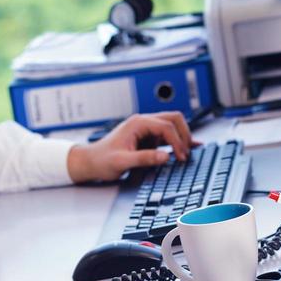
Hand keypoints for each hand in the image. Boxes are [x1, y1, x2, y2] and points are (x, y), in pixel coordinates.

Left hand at [67, 110, 195, 182]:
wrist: (91, 162)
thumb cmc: (102, 160)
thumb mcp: (122, 161)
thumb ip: (144, 158)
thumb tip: (165, 156)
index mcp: (137, 123)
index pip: (166, 126)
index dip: (177, 141)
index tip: (181, 156)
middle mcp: (143, 122)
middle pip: (173, 119)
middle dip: (184, 134)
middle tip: (187, 151)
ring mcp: (146, 129)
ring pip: (172, 125)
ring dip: (182, 136)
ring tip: (189, 151)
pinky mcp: (147, 138)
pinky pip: (167, 136)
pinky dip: (177, 141)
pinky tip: (187, 148)